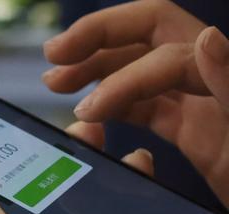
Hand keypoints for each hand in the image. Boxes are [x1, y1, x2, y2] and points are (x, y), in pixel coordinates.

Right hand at [42, 0, 228, 206]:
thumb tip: (206, 38)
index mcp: (223, 75)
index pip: (163, 53)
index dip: (120, 78)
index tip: (88, 110)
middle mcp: (206, 78)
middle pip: (144, 36)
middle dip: (96, 40)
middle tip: (54, 56)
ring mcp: (193, 101)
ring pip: (135, 67)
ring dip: (94, 69)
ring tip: (57, 81)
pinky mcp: (184, 126)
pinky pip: (140, 102)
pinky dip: (111, 101)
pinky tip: (90, 110)